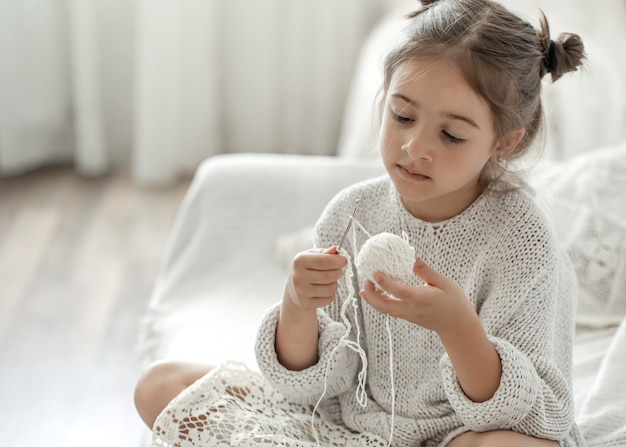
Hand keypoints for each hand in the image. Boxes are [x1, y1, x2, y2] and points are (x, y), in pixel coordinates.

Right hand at [283, 246, 346, 312]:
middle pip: (330, 275)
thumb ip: (325, 252)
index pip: (325, 261)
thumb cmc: (307, 268)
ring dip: (335, 283)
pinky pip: (329, 298)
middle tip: (337, 270)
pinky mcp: (306, 303)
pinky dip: (331, 294)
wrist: (294, 290)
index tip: (344, 260)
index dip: (339, 261)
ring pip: (331, 288)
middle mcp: (298, 276)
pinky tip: (324, 290)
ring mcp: (301, 292)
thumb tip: (335, 249)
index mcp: (299, 260)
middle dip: (338, 272)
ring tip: (329, 280)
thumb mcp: (313, 256)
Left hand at [359, 257, 475, 337]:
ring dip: (372, 299)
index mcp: (422, 299)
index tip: (375, 272)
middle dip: (371, 294)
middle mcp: (412, 309)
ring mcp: (408, 315)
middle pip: (384, 306)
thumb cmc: (453, 301)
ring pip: (384, 310)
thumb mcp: (443, 282)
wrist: (457, 326)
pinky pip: (389, 310)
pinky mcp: (407, 317)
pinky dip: (379, 302)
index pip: (399, 292)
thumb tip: (411, 255)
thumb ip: (425, 270)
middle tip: (366, 279)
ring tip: (367, 284)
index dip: (385, 283)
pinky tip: (376, 291)